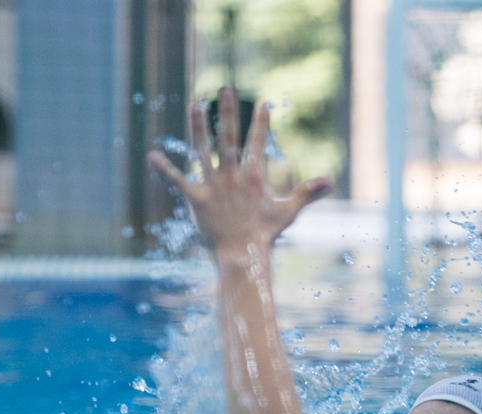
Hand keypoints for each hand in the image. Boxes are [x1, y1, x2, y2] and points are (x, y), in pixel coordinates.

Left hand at [147, 88, 331, 255]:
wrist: (242, 256)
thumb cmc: (265, 234)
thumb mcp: (288, 211)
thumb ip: (306, 192)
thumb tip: (329, 181)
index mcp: (254, 177)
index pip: (258, 143)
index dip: (262, 122)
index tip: (263, 102)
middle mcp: (233, 177)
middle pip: (229, 138)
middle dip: (228, 112)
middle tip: (225, 89)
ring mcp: (214, 187)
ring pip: (203, 151)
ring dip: (198, 126)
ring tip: (195, 105)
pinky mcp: (196, 199)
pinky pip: (178, 181)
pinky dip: (164, 168)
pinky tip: (152, 154)